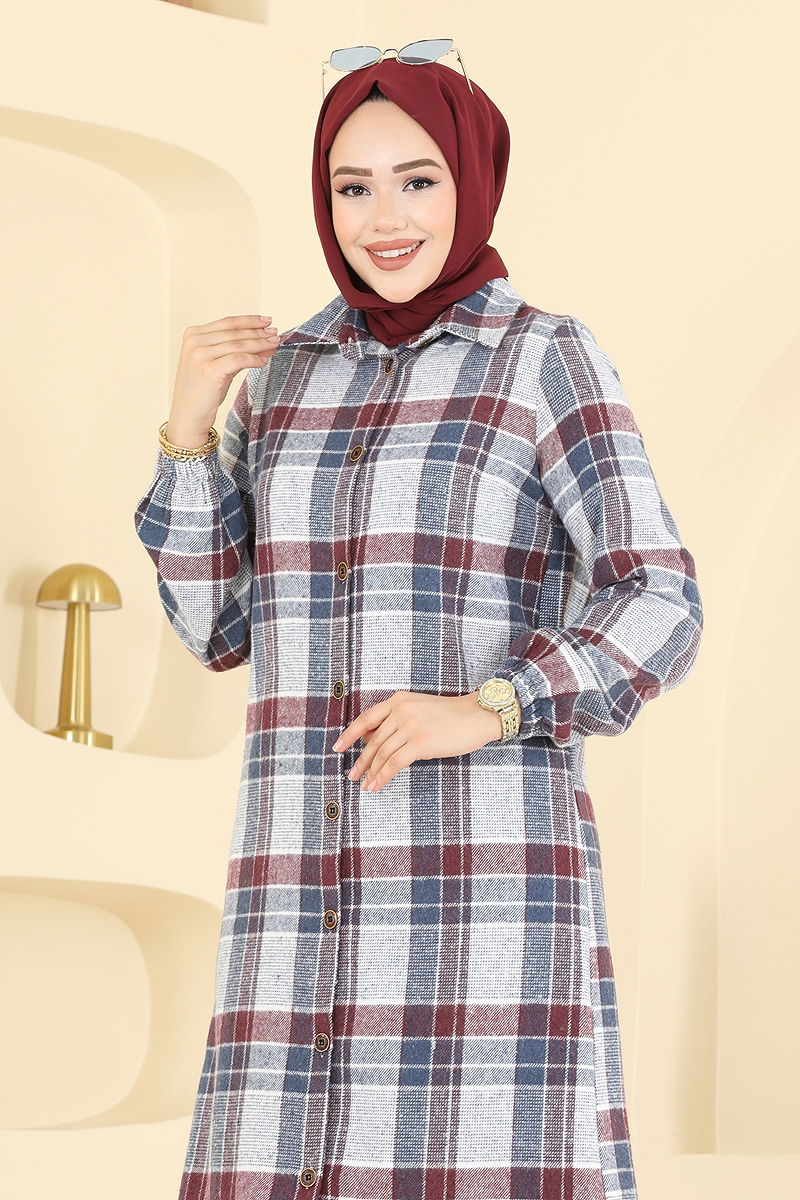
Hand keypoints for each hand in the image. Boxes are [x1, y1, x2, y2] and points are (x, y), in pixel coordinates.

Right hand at [166, 313, 281, 446]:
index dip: (250, 320)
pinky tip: (264, 361)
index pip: (227, 323)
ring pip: (238, 345)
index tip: (267, 320)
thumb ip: (233, 350)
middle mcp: (194, 342)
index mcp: (193, 334)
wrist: (188, 416)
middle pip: (235, 333)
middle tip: (276, 333)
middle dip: (258, 332)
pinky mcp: (208, 370)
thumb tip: (264, 339)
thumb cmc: (203, 391)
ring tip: (275, 344)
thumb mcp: (216, 363)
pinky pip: (239, 359)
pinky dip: (254, 359)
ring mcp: (199, 355)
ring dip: (260, 344)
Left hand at [332, 690, 503, 791]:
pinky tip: (377, 785)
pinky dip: (382, 776)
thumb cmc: (450, 716)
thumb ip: (396, 720)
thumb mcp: (419, 709)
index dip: (349, 735)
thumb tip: (371, 739)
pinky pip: (394, 763)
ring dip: (370, 772)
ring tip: (365, 785)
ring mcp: (410, 726)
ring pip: (381, 753)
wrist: (477, 715)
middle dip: (361, 761)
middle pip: (373, 740)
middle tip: (353, 775)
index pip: (366, 718)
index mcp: (398, 700)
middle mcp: (401, 710)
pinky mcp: (420, 743)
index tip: (338, 748)